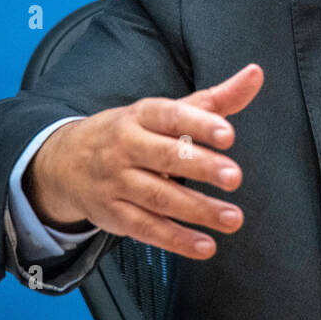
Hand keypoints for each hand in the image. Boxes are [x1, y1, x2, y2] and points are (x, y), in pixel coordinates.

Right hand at [24, 64, 262, 259]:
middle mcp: (126, 147)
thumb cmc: (132, 132)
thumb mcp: (166, 111)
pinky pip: (147, 229)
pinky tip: (205, 245)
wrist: (65, 162)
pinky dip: (177, 239)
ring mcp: (117, 182)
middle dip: (202, 167)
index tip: (229, 134)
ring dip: (198, 210)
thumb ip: (215, 99)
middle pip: (166, 157)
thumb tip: (255, 74)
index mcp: (142, 115)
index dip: (200, 125)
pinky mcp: (114, 215)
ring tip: (233, 218)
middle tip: (235, 177)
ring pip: (159, 197)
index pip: (172, 116)